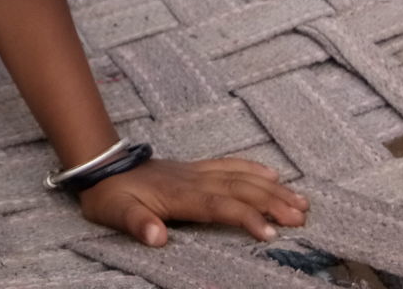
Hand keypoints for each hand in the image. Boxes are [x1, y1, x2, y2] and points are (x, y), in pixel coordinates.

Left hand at [77, 157, 308, 246]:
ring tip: (300, 202)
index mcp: (178, 195)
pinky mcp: (195, 169)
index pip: (218, 205)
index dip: (244, 217)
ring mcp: (196, 172)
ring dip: (270, 189)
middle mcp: (193, 180)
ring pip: (240, 177)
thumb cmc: (110, 196)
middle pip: (238, 189)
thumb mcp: (116, 213)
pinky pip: (229, 165)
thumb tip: (157, 237)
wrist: (101, 166)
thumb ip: (137, 224)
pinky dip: (252, 169)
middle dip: (271, 203)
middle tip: (302, 218)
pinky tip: (272, 176)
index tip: (270, 232)